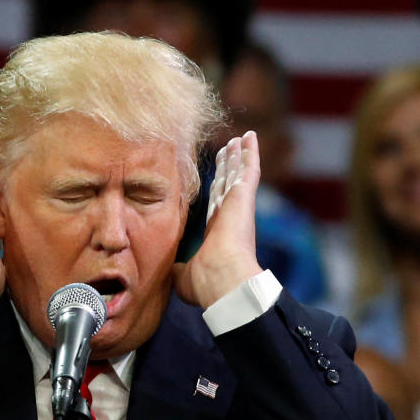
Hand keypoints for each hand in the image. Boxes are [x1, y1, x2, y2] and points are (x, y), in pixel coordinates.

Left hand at [173, 131, 261, 308]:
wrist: (222, 279)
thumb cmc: (205, 283)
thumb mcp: (184, 276)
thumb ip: (178, 269)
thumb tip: (169, 271)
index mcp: (217, 234)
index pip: (216, 206)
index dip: (217, 191)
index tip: (217, 179)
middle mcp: (229, 217)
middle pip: (227, 185)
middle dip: (227, 168)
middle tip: (229, 149)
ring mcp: (238, 206)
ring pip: (238, 174)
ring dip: (238, 155)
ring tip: (239, 138)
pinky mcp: (243, 197)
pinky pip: (248, 169)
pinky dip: (250, 152)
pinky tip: (250, 137)